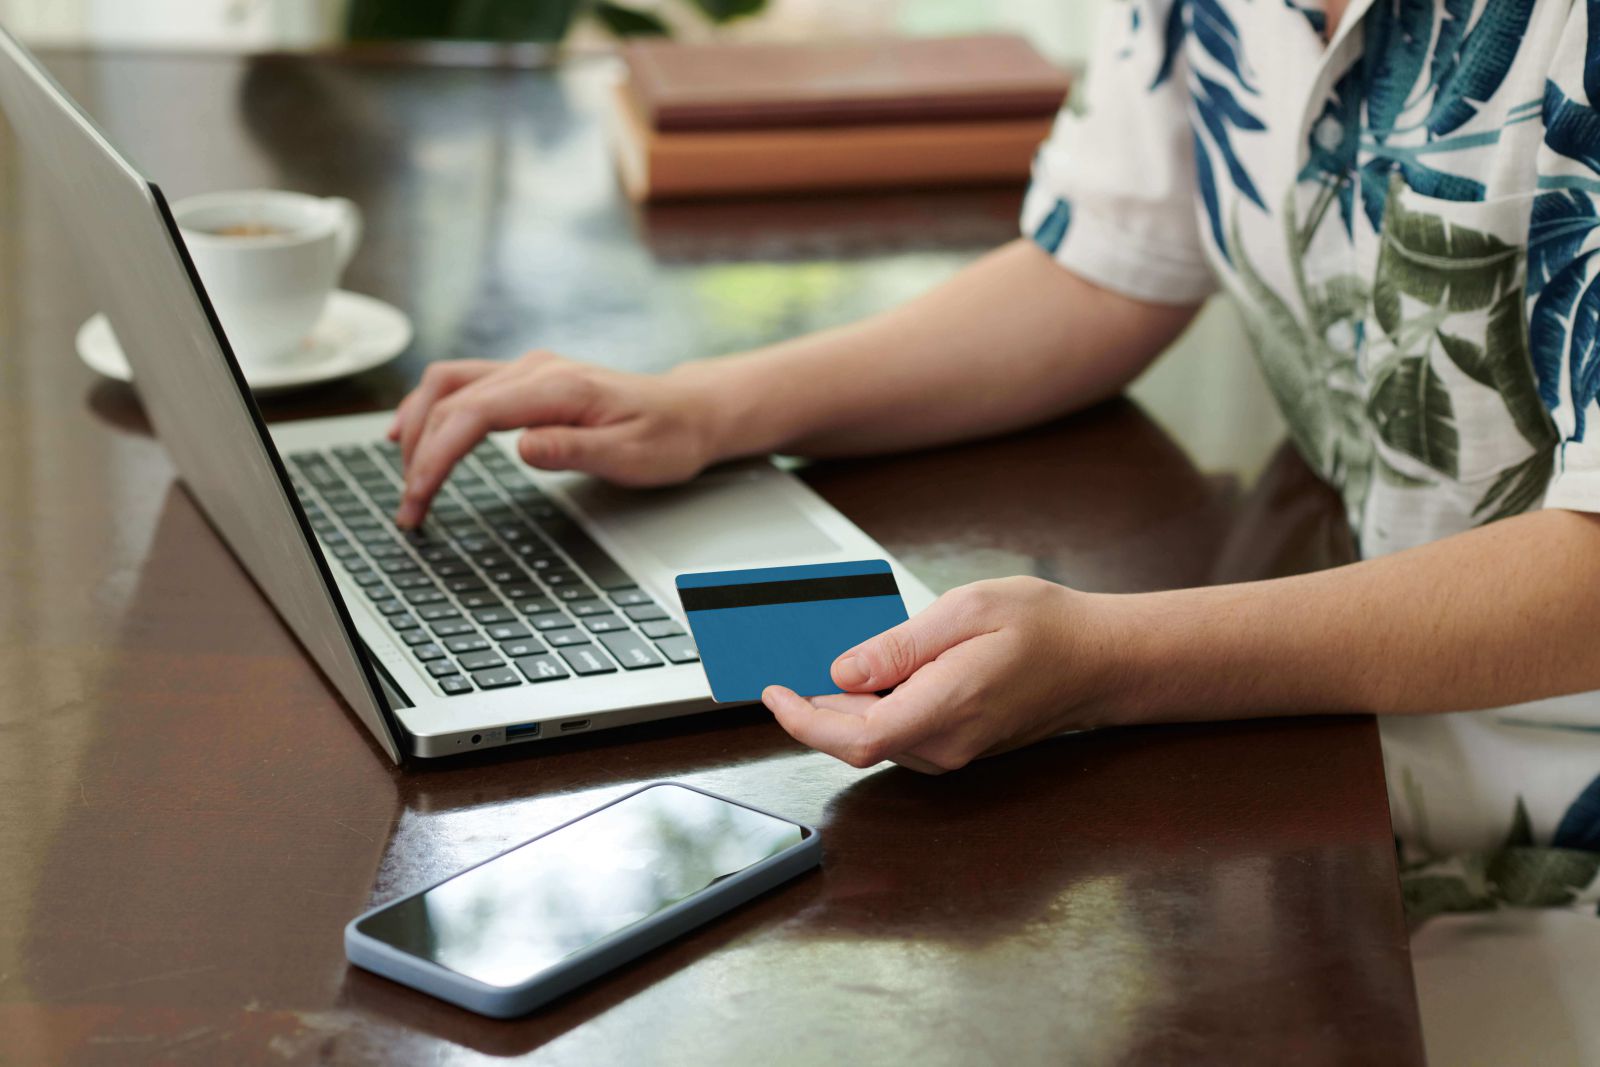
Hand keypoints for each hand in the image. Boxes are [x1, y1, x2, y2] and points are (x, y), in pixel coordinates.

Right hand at [389, 353, 723, 526]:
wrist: (689, 414)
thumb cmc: (666, 438)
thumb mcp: (630, 456)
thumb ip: (574, 450)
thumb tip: (522, 447)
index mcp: (558, 387)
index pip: (473, 413)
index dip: (437, 453)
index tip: (419, 494)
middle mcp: (536, 369)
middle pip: (449, 398)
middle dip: (418, 453)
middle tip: (410, 507)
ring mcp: (529, 370)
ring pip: (448, 384)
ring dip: (416, 427)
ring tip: (405, 478)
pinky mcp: (526, 380)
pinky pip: (463, 386)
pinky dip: (430, 410)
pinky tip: (412, 434)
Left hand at [761, 577, 1126, 772]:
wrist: (1103, 661)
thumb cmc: (1047, 627)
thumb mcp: (969, 610)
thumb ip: (900, 645)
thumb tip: (843, 671)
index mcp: (946, 707)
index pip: (854, 738)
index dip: (803, 721)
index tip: (774, 692)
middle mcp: (946, 744)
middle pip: (856, 739)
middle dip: (817, 706)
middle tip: (792, 663)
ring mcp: (953, 752)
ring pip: (876, 738)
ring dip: (847, 706)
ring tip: (844, 660)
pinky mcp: (957, 748)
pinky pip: (899, 734)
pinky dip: (875, 709)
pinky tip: (880, 675)